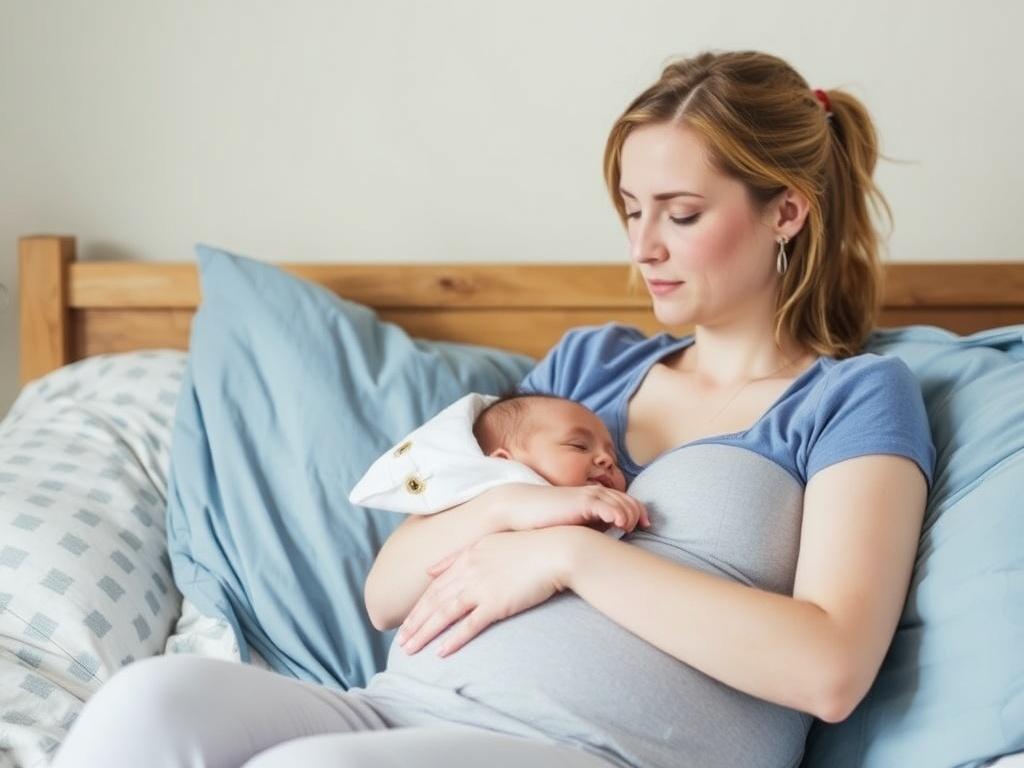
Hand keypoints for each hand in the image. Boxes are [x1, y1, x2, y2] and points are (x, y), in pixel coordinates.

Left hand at [394, 527, 575, 656]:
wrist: (557, 549)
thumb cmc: (531, 546)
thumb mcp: (491, 543)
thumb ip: (460, 555)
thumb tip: (431, 570)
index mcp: (468, 555)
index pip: (436, 585)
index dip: (419, 605)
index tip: (407, 621)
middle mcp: (470, 570)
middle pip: (434, 600)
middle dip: (414, 622)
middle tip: (399, 642)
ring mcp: (482, 587)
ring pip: (444, 613)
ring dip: (424, 633)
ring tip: (409, 650)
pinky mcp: (497, 603)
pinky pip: (470, 625)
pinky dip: (453, 639)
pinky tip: (440, 652)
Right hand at [500, 483, 649, 533]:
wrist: (524, 509)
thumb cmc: (546, 519)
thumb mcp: (574, 523)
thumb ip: (592, 526)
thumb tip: (609, 539)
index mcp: (595, 498)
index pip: (627, 501)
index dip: (640, 512)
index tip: (645, 526)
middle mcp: (596, 494)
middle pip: (630, 501)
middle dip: (640, 514)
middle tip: (645, 527)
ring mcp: (590, 496)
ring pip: (622, 503)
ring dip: (631, 515)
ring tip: (631, 529)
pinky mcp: (582, 502)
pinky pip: (607, 506)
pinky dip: (618, 513)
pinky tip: (621, 524)